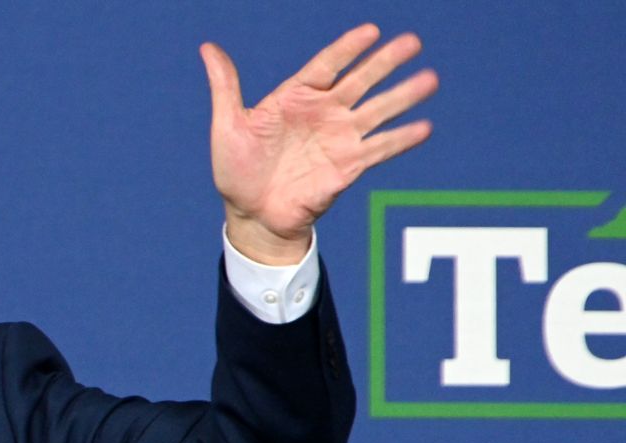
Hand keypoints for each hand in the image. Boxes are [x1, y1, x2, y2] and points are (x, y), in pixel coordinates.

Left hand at [203, 24, 438, 263]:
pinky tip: (424, 128)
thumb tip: (208, 47)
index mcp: (296, 97)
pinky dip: (400, 140)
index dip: (347, 48)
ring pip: (377, 111)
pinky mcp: (349, 166)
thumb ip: (225, 86)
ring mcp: (339, 138)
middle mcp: (324, 112)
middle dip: (385, 62)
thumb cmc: (236, 170)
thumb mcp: (228, 125)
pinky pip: (379, 149)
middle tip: (412, 41)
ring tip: (430, 78)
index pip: (327, 65)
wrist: (250, 215)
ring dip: (403, 96)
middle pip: (360, 81)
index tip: (371, 30)